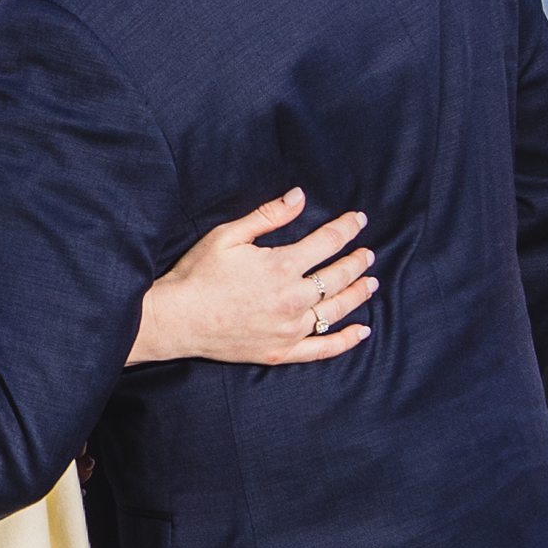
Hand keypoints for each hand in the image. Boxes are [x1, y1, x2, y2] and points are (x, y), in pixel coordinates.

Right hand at [131, 189, 375, 368]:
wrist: (176, 319)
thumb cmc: (198, 274)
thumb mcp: (229, 235)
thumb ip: (269, 216)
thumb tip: (300, 196)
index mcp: (281, 266)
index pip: (327, 242)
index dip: (346, 228)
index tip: (359, 220)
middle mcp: (292, 299)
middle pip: (338, 277)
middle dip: (357, 262)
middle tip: (368, 254)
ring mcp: (289, 329)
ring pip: (336, 310)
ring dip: (358, 294)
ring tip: (370, 283)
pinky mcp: (282, 351)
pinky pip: (322, 349)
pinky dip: (345, 340)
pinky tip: (362, 332)